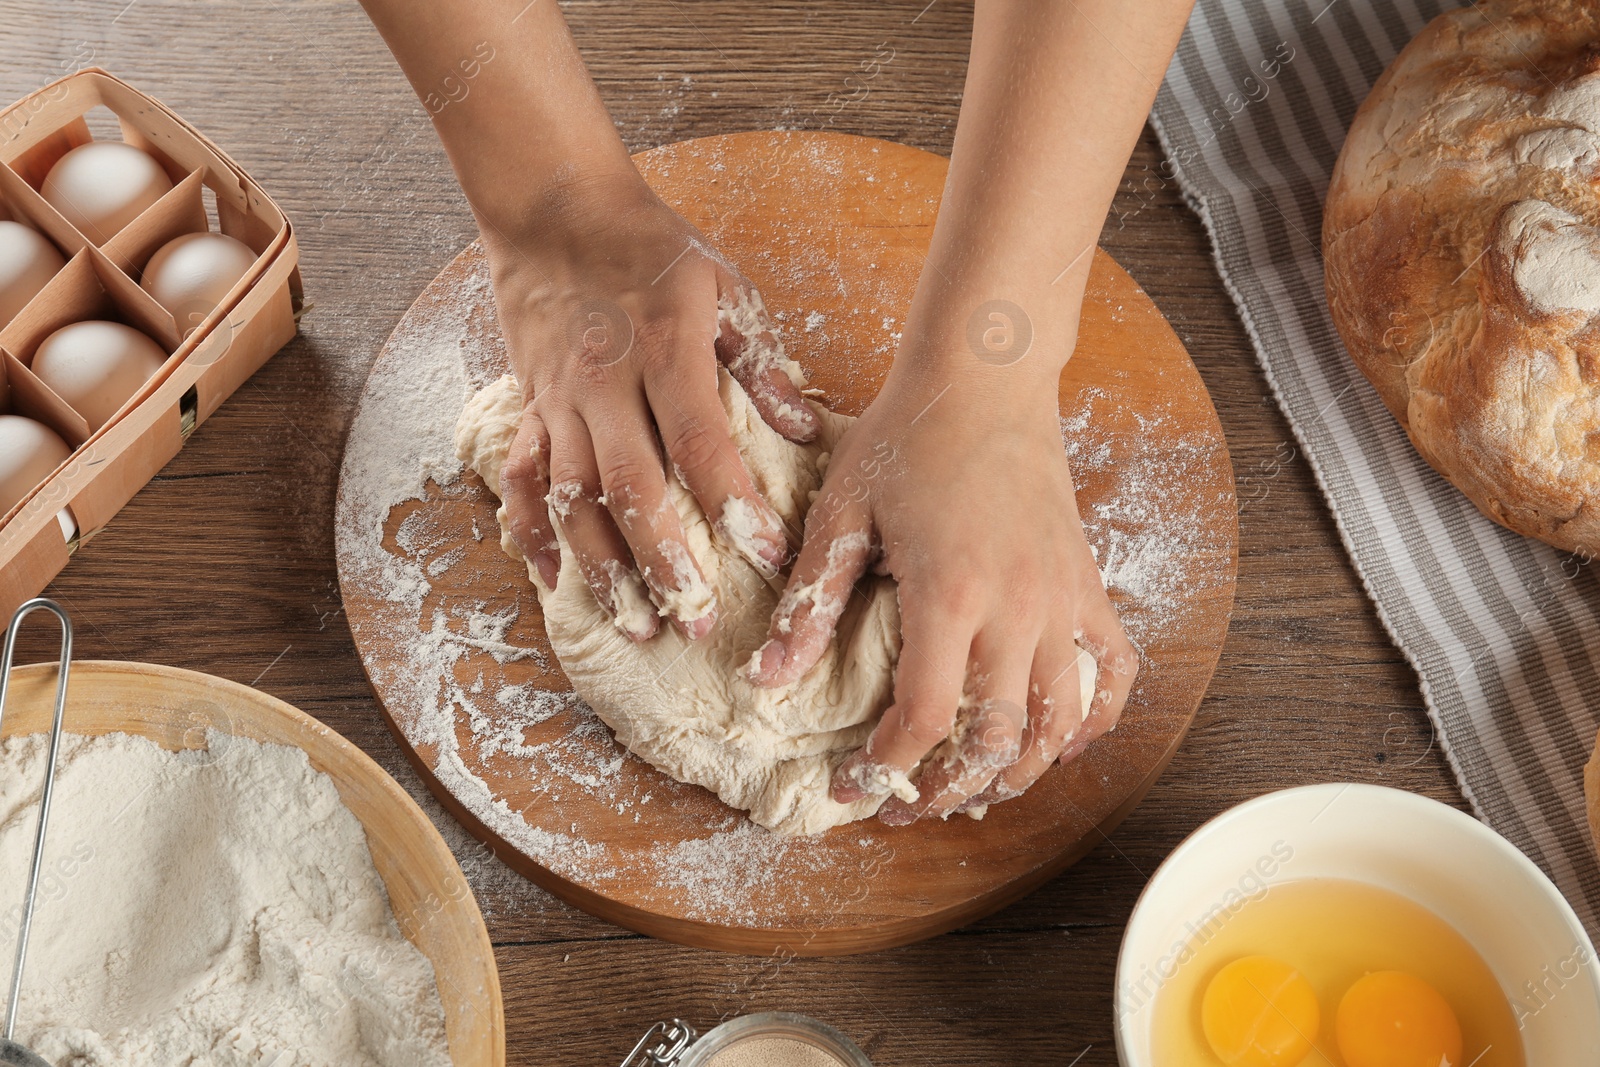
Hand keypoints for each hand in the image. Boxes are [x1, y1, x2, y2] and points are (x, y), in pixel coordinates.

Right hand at [482, 173, 818, 639]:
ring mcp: (558, 403)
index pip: (699, 443)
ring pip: (573, 500)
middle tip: (699, 621)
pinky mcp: (528, 410)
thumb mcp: (723, 288)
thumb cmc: (652, 250)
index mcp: (663, 351)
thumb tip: (808, 430)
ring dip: (604, 569)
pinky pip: (522, 483)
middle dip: (666, 563)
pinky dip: (532, 537)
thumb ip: (761, 363)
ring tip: (639, 626)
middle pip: (631, 489)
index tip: (766, 555)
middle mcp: (604, 385)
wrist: (555, 210)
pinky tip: (556, 584)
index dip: (732, 504)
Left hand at [746, 354, 1137, 821]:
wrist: (985, 375)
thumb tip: (768, 677)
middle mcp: (1016, 607)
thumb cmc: (908, 434)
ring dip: (1021, 771)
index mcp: (949, 593)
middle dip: (950, 787)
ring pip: (1060, 722)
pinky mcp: (1087, 583)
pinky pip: (1110, 670)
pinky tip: (1060, 740)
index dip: (888, 766)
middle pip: (998, 739)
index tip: (857, 787)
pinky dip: (1092, 718)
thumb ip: (812, 600)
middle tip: (911, 802)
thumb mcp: (844, 511)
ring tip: (976, 787)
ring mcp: (1061, 598)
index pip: (926, 715)